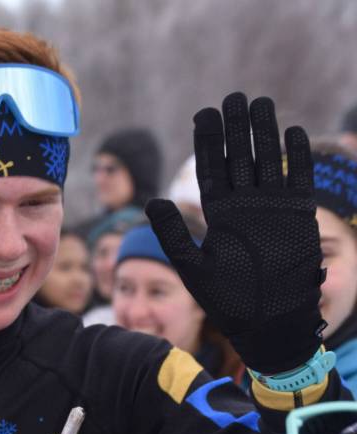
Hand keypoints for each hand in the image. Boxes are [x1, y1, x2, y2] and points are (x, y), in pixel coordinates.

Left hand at [145, 92, 323, 373]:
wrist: (267, 321)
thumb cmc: (227, 300)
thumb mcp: (194, 267)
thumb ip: (173, 235)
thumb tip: (151, 202)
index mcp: (219, 215)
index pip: (212, 170)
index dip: (208, 142)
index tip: (204, 113)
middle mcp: (245, 206)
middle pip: (240, 157)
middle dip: (235, 128)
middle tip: (232, 97)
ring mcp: (273, 208)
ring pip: (268, 161)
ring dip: (265, 133)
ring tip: (260, 103)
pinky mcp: (298, 216)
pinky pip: (298, 179)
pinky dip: (297, 157)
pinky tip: (293, 131)